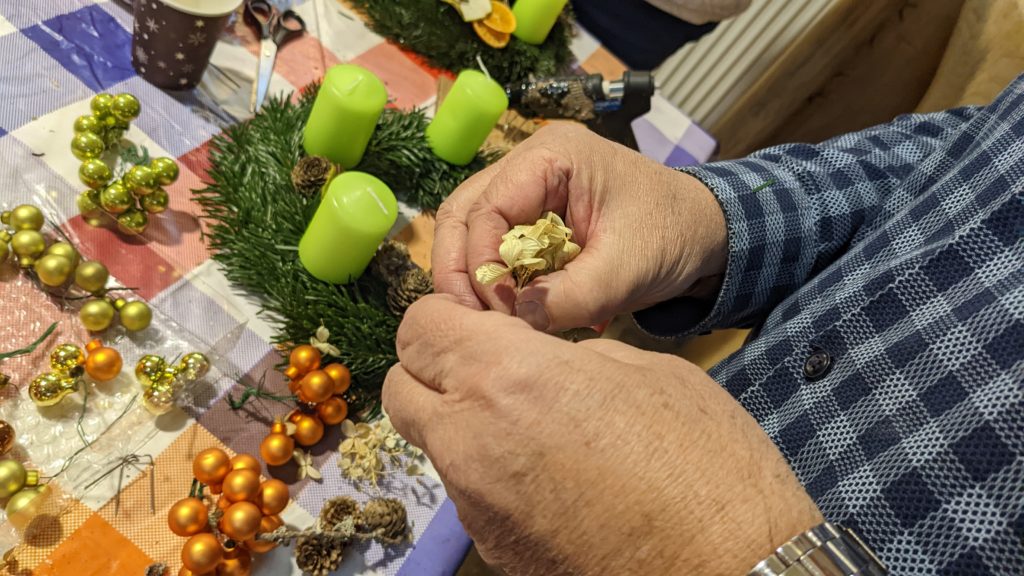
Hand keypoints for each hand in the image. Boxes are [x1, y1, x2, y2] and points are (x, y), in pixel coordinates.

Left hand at [385, 295, 821, 574]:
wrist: (733, 571)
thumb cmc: (706, 461)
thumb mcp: (643, 370)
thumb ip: (566, 357)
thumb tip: (537, 362)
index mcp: (506, 380)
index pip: (418, 327)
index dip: (445, 317)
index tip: (479, 323)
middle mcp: (470, 444)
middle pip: (401, 389)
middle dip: (435, 369)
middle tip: (492, 369)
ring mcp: (477, 507)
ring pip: (435, 444)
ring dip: (465, 424)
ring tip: (536, 429)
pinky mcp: (495, 551)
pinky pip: (471, 495)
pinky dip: (493, 475)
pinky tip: (554, 480)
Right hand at [432, 123, 727, 331]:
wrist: (704, 232)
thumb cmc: (671, 236)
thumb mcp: (626, 270)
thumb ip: (572, 295)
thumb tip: (517, 320)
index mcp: (552, 156)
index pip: (487, 208)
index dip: (481, 263)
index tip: (501, 311)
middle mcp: (528, 162)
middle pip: (463, 213)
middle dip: (460, 270)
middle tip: (467, 321)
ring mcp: (526, 185)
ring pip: (469, 228)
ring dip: (472, 276)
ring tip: (484, 320)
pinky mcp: (530, 212)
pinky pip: (493, 243)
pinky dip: (493, 278)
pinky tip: (505, 310)